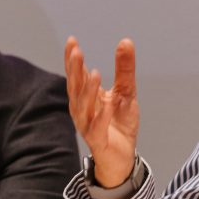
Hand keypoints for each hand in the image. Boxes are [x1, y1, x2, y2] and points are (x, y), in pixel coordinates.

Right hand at [64, 37, 138, 187]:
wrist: (122, 156)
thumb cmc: (119, 124)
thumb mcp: (126, 92)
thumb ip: (124, 69)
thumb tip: (125, 41)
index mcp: (86, 98)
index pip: (76, 75)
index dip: (73, 59)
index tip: (72, 41)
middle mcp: (82, 110)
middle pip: (76, 88)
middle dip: (74, 70)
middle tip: (77, 52)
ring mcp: (88, 126)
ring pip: (84, 107)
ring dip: (88, 91)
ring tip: (94, 73)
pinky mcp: (98, 141)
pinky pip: (97, 128)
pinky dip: (101, 116)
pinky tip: (107, 104)